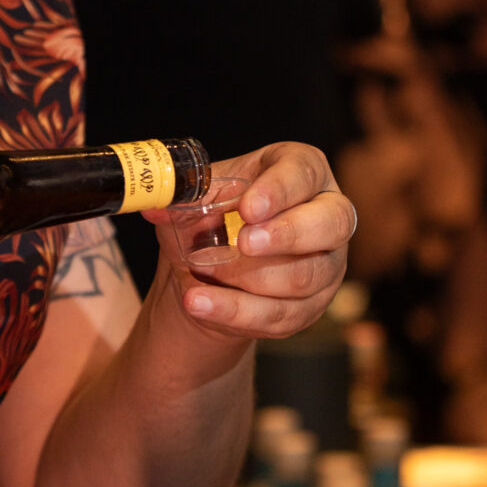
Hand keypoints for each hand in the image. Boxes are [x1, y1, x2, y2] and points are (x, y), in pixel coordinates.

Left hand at [152, 143, 351, 339]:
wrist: (208, 271)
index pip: (305, 173)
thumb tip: (153, 206)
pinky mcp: (312, 306)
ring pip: (305, 276)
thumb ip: (177, 199)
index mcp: (302, 171)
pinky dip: (236, 312)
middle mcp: (328, 214)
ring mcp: (327, 264)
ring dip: (250, 279)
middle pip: (333, 223)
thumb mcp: (194, 200)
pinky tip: (200, 303)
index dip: (280, 190)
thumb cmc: (213, 218)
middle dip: (287, 234)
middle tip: (244, 243)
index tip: (248, 208)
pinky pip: (282, 316)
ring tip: (203, 272)